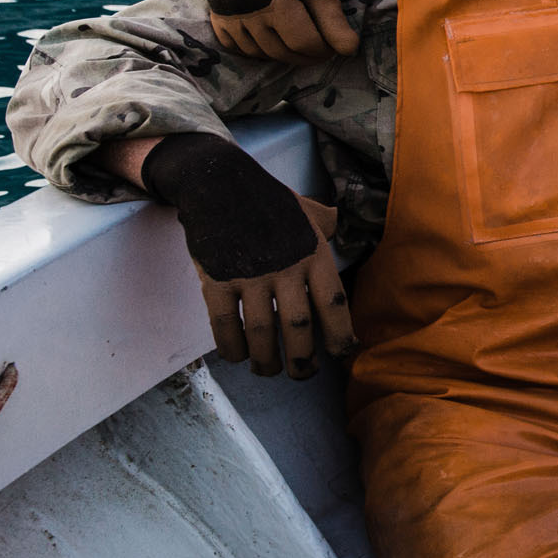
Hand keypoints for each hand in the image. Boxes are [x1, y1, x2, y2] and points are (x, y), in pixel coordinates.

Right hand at [198, 199, 355, 379]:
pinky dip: (231, 346)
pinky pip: (224, 324)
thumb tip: (340, 225)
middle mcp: (285, 268)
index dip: (340, 334)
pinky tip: (237, 356)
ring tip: (268, 371)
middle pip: (298, 327)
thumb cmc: (270, 201)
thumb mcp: (308, 210)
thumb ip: (326, 223)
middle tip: (302, 374)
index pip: (333, 303)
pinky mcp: (216, 280)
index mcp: (313, 255)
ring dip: (266, 360)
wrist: (219, 183)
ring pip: (261, 332)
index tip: (342, 353)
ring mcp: (249, 275)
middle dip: (302, 360)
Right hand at [208, 0, 358, 63]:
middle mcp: (245, 11)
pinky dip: (256, 48)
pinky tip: (273, 39)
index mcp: (274, 3)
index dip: (326, 49)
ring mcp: (227, 13)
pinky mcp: (216, 11)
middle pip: (282, 51)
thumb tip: (350, 51)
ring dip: (283, 53)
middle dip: (307, 54)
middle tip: (322, 47)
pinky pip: (235, 45)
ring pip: (259, 52)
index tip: (337, 44)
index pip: (305, 44)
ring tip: (300, 42)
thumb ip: (332, 19)